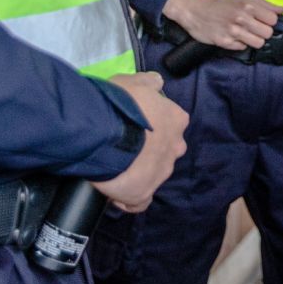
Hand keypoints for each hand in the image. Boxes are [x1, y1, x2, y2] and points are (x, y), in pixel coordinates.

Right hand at [94, 72, 189, 212]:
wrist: (106, 133)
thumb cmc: (120, 104)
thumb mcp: (133, 81)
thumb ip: (148, 82)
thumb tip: (157, 82)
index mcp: (176, 120)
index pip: (171, 123)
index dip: (152, 125)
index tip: (135, 125)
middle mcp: (175, 147)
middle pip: (165, 150)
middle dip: (148, 150)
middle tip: (125, 146)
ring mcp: (161, 172)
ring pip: (153, 174)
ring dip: (138, 172)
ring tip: (115, 167)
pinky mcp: (143, 194)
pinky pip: (140, 201)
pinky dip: (130, 199)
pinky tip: (117, 193)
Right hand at [162, 0, 282, 49]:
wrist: (195, 10)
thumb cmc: (221, 2)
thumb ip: (265, 3)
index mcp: (249, 5)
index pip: (273, 19)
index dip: (269, 20)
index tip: (262, 19)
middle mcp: (242, 18)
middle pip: (268, 33)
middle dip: (263, 31)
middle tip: (254, 27)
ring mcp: (233, 31)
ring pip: (259, 43)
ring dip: (254, 39)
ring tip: (245, 32)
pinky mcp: (225, 42)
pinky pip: (243, 47)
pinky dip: (240, 43)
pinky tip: (234, 36)